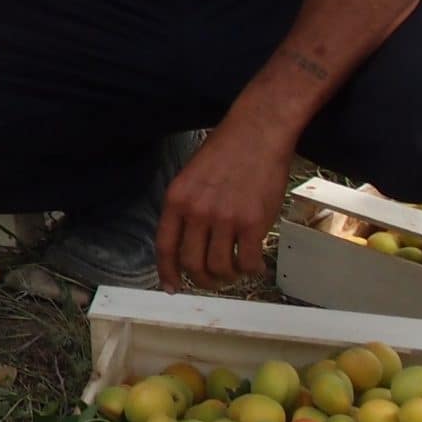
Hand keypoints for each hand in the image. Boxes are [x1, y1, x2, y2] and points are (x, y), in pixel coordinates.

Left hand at [156, 121, 292, 289]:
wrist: (257, 133)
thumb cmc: (225, 152)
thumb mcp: (190, 177)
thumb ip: (186, 208)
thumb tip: (186, 241)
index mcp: (176, 199)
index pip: (165, 247)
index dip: (167, 272)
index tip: (172, 287)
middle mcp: (196, 212)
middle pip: (192, 263)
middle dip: (201, 280)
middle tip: (211, 281)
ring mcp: (225, 218)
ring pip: (220, 267)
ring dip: (227, 277)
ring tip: (235, 272)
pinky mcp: (253, 222)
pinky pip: (248, 260)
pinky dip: (250, 269)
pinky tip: (254, 263)